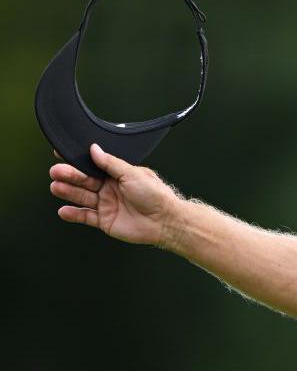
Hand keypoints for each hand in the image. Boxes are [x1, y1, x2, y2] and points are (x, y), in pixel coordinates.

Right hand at [49, 144, 182, 245]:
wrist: (165, 221)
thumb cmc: (156, 195)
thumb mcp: (133, 173)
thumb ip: (111, 163)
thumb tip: (94, 149)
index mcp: (117, 175)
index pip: (93, 165)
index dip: (78, 160)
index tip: (61, 154)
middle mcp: (110, 188)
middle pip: (85, 180)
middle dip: (70, 175)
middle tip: (56, 171)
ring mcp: (106, 204)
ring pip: (82, 197)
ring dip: (68, 192)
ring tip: (56, 187)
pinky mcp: (105, 220)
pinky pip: (85, 217)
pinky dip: (74, 214)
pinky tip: (64, 210)